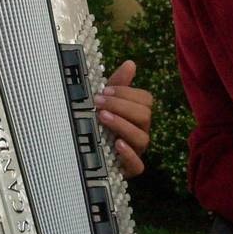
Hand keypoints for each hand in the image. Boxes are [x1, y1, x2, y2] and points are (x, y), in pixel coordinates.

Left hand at [94, 59, 152, 177]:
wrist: (87, 155)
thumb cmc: (100, 124)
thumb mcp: (106, 102)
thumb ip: (118, 84)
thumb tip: (131, 63)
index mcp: (137, 114)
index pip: (145, 99)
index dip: (126, 93)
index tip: (104, 90)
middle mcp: (141, 131)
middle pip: (145, 115)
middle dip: (121, 106)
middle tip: (98, 102)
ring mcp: (137, 151)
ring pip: (142, 138)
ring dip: (122, 125)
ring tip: (102, 117)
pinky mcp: (129, 169)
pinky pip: (138, 165)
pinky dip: (129, 154)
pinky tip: (116, 144)